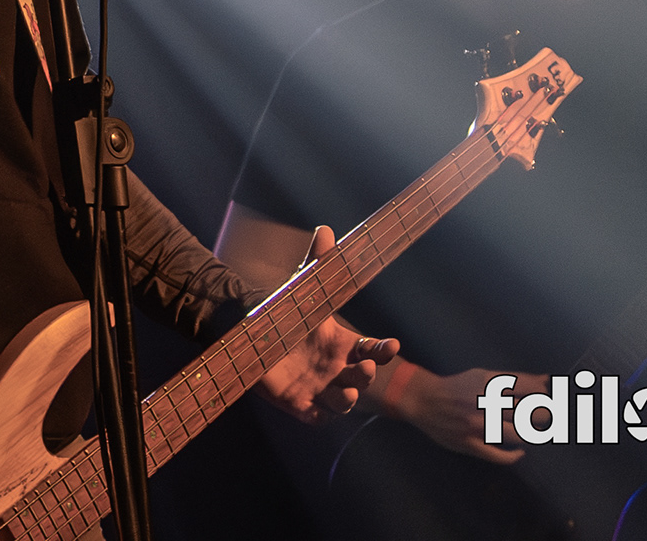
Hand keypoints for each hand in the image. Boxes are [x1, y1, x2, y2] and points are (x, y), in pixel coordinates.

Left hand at [254, 226, 398, 422]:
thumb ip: (316, 263)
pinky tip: (323, 408)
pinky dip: (324, 414)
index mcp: (343, 343)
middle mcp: (337, 368)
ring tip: (348, 390)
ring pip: (344, 401)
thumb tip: (325, 229)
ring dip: (349, 398)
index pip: (371, 349)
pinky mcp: (301, 404)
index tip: (392, 345)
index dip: (383, 350)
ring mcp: (321, 388)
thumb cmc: (287, 316)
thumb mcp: (301, 289)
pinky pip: (318, 416)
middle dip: (368, 374)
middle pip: (362, 376)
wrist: (253, 338)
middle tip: (366, 367)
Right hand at [390, 364, 548, 463]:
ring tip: (532, 431)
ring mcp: (477, 426)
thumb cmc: (456, 387)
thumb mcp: (482, 376)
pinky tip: (518, 452)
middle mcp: (484, 405)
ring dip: (531, 434)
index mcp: (488, 384)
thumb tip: (547, 381)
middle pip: (530, 413)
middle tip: (544, 415)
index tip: (550, 396)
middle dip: (544, 414)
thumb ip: (515, 380)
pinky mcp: (469, 444)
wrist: (422, 400)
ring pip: (519, 435)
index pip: (529, 389)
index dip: (545, 394)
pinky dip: (513, 456)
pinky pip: (499, 456)